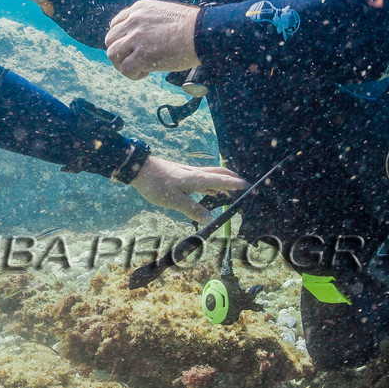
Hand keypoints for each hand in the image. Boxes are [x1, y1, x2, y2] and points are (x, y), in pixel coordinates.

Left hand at [104, 0, 200, 78]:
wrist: (203, 33)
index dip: (122, 38)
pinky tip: (146, 73)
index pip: (116, 23)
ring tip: (138, 68)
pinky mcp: (142, 56)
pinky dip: (132, 74)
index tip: (132, 47)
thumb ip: (148, 21)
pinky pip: (125, 69)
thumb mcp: (164, 13)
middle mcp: (134, 21)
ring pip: (113, 54)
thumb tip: (142, 38)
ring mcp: (137, 38)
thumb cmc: (191, 26)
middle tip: (133, 60)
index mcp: (139, 9)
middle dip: (119, 52)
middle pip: (110, 39)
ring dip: (122, 64)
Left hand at [129, 156, 244, 223]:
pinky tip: (210, 191)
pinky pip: (202, 179)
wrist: (138, 168)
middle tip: (244, 186)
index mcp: (196, 178)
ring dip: (223, 181)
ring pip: (211, 175)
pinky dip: (211, 184)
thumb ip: (192, 209)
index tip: (250, 186)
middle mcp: (195, 173)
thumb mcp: (174, 200)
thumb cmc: (155, 183)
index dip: (236, 184)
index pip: (221, 180)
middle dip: (233, 179)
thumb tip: (210, 218)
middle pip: (219, 173)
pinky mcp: (181, 175)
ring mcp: (188, 173)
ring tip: (231, 190)